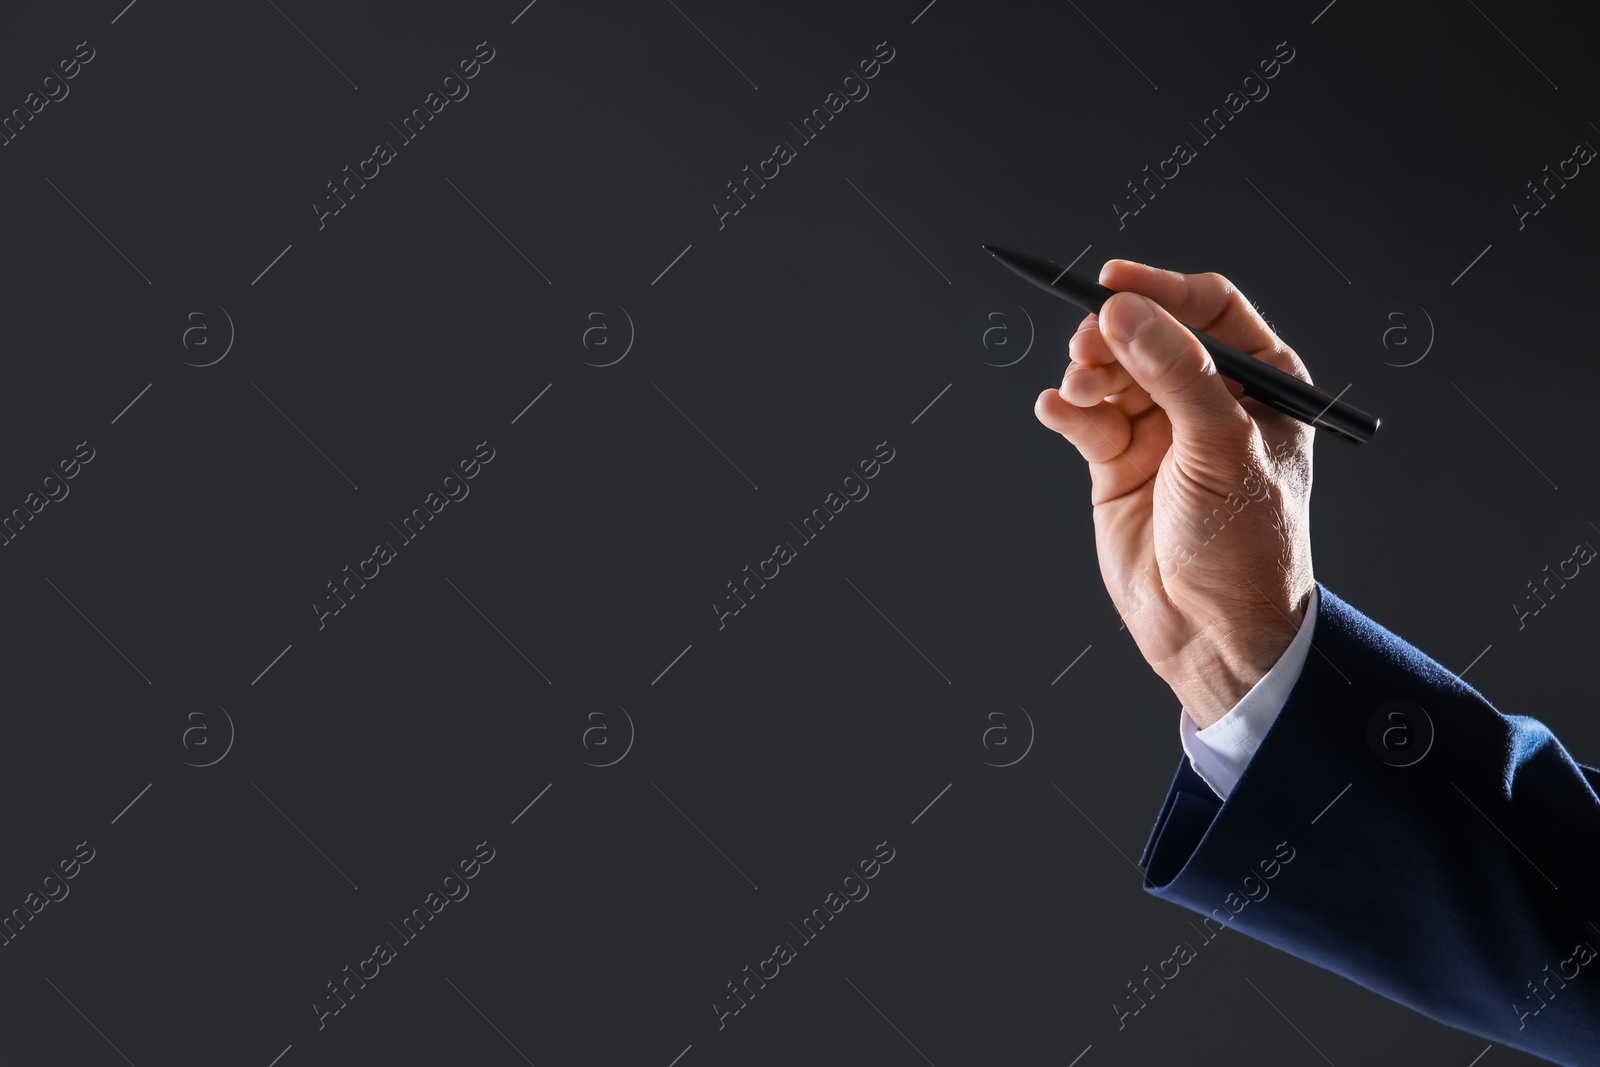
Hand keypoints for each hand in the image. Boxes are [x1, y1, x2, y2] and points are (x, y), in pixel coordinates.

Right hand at [1033, 261, 1315, 727]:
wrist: (1213, 634)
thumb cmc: (1247, 546)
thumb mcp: (1221, 445)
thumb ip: (1174, 371)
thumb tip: (1124, 308)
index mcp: (1260, 383)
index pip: (1209, 308)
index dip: (1161, 289)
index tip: (1114, 282)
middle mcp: (1209, 400)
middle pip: (1149, 334)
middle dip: (1113, 335)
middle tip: (1087, 347)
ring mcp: (1160, 432)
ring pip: (1111, 372)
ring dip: (1087, 372)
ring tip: (1079, 391)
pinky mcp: (1117, 465)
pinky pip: (1084, 420)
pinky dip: (1066, 409)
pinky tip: (1057, 410)